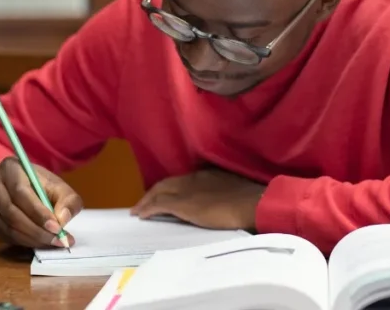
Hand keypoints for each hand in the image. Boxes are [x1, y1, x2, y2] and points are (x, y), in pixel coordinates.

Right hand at [0, 157, 83, 247]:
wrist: (18, 186)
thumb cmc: (41, 185)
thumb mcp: (58, 186)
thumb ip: (67, 200)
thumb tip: (63, 219)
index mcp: (11, 168)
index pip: (21, 193)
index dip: (39, 213)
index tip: (57, 228)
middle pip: (11, 212)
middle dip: (37, 230)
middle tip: (57, 240)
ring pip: (7, 227)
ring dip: (31, 239)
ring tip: (51, 243)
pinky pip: (4, 235)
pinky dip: (23, 242)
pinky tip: (38, 242)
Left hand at [131, 169, 264, 230]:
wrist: (251, 203)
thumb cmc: (249, 200)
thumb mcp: (234, 191)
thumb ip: (224, 193)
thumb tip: (223, 202)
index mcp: (207, 175)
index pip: (183, 180)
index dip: (171, 187)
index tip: (165, 195)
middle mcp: (194, 178)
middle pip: (167, 183)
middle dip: (154, 192)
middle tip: (144, 202)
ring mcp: (187, 190)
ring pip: (159, 191)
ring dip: (147, 200)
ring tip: (138, 209)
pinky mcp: (182, 204)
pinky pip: (159, 205)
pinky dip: (148, 208)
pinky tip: (141, 216)